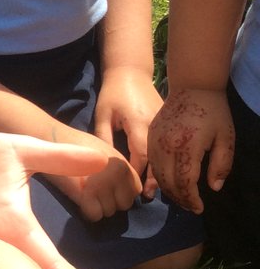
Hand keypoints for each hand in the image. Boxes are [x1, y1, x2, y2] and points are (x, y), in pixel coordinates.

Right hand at [44, 126, 142, 221]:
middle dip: (112, 202)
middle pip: (125, 204)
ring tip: (87, 196)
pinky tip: (81, 203)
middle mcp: (115, 175)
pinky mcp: (84, 194)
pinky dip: (88, 213)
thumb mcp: (105, 152)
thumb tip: (125, 189)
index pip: (135, 191)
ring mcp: (100, 185)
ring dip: (98, 208)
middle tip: (97, 195)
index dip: (122, 193)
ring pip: (109, 212)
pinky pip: (95, 215)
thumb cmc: (76, 145)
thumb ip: (118, 170)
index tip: (109, 190)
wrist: (52, 139)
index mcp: (122, 164)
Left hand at [93, 66, 163, 196]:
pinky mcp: (165, 122)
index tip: (133, 189)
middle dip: (154, 178)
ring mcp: (163, 123)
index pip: (141, 155)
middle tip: (148, 196)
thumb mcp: (103, 114)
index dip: (138, 173)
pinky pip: (165, 144)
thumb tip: (104, 164)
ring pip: (165, 152)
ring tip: (155, 189)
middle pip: (158, 157)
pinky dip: (163, 158)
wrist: (131, 72)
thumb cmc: (113, 93)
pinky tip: (159, 170)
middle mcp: (155, 125)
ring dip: (161, 170)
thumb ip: (104, 138)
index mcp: (140, 123)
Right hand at [147, 87, 234, 212]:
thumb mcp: (226, 139)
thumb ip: (221, 165)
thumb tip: (213, 187)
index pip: (184, 182)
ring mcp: (154, 140)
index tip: (199, 208)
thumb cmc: (214, 111)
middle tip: (191, 206)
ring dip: (168, 189)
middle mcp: (166, 145)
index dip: (191, 199)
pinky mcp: (150, 135)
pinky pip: (151, 162)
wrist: (193, 85)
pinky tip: (170, 180)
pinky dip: (159, 175)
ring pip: (156, 173)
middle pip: (167, 181)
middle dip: (179, 198)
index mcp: (186, 146)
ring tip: (181, 197)